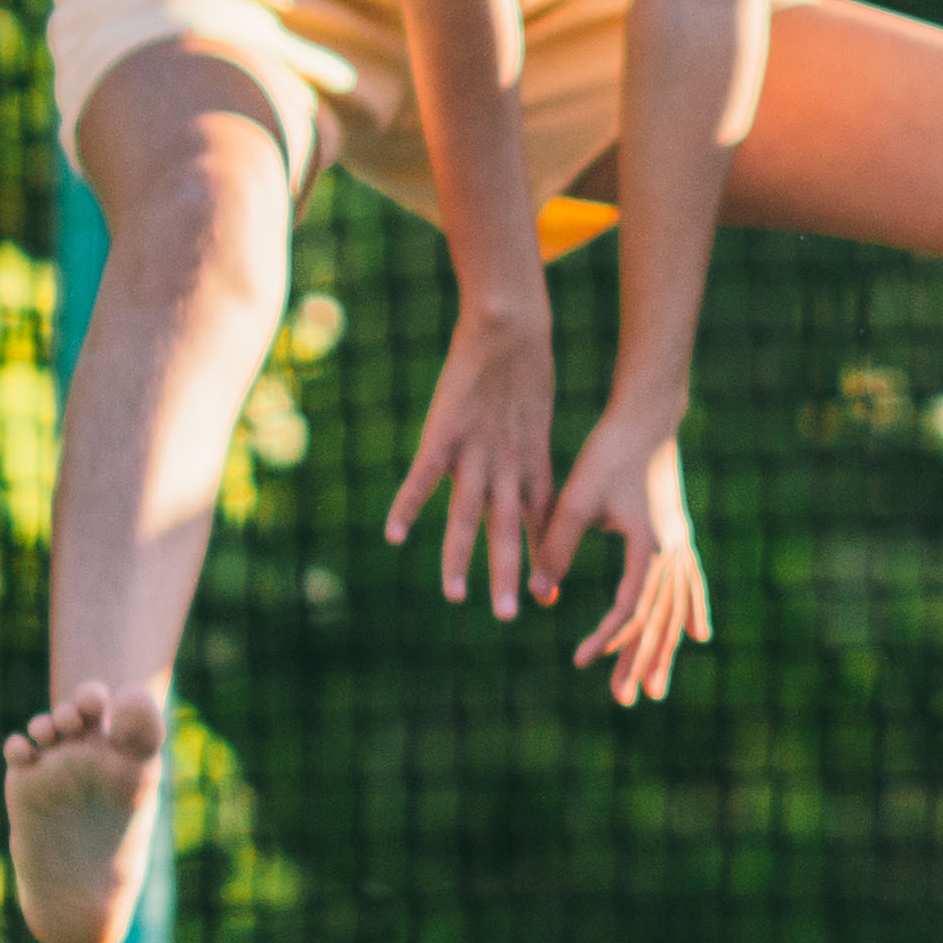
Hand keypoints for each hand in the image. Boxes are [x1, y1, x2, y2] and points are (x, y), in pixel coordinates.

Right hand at [386, 299, 566, 619]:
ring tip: (455, 594)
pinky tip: (394, 535)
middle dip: (509, 572)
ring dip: (461, 556)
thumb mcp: (536, 420)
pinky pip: (422, 478)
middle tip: (510, 615)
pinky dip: (408, 505)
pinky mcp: (443, 433)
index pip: (540, 521)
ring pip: (468, 514)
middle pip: (508, 528)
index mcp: (531, 462)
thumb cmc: (524, 371)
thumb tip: (530, 486)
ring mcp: (475, 451)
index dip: (543, 558)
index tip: (548, 598)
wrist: (511, 327)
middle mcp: (506, 465)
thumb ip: (530, 455)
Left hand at [544, 398, 708, 706]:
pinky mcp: (677, 536)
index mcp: (648, 546)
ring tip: (655, 686)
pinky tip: (697, 635)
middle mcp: (670, 551)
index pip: (629, 605)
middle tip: (629, 700)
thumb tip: (540, 593)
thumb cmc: (608, 454)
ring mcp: (679, 545)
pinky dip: (690, 612)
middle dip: (642, 660)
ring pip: (675, 609)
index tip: (581, 660)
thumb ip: (557, 545)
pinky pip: (688, 586)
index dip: (607, 636)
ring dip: (665, 648)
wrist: (647, 418)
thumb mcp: (575, 499)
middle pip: (658, 618)